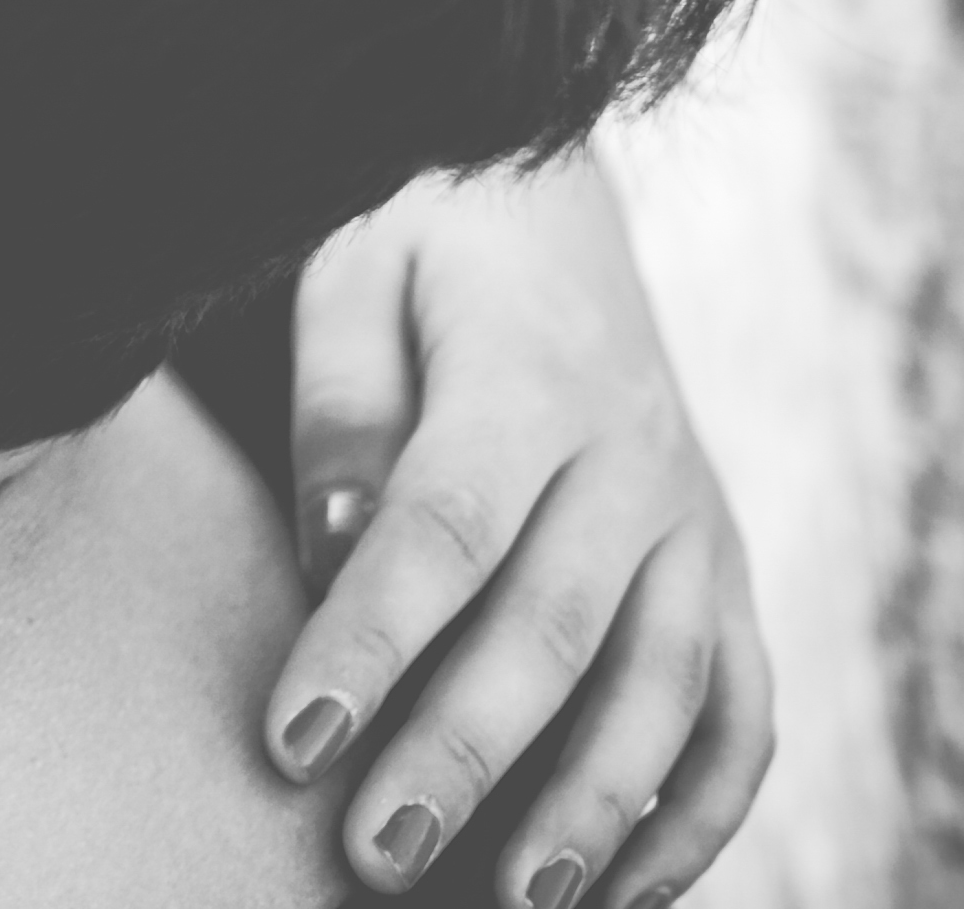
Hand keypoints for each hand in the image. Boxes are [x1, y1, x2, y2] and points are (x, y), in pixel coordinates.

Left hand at [268, 153, 767, 908]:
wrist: (552, 195)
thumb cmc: (418, 240)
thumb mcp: (351, 270)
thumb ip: (341, 407)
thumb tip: (330, 545)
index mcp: (526, 375)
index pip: (443, 527)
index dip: (369, 642)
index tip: (291, 737)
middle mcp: (633, 461)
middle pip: (554, 630)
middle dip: (464, 757)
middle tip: (373, 855)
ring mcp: (697, 522)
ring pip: (666, 688)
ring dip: (591, 810)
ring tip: (510, 906)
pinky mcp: (727, 570)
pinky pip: (742, 709)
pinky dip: (697, 812)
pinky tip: (624, 891)